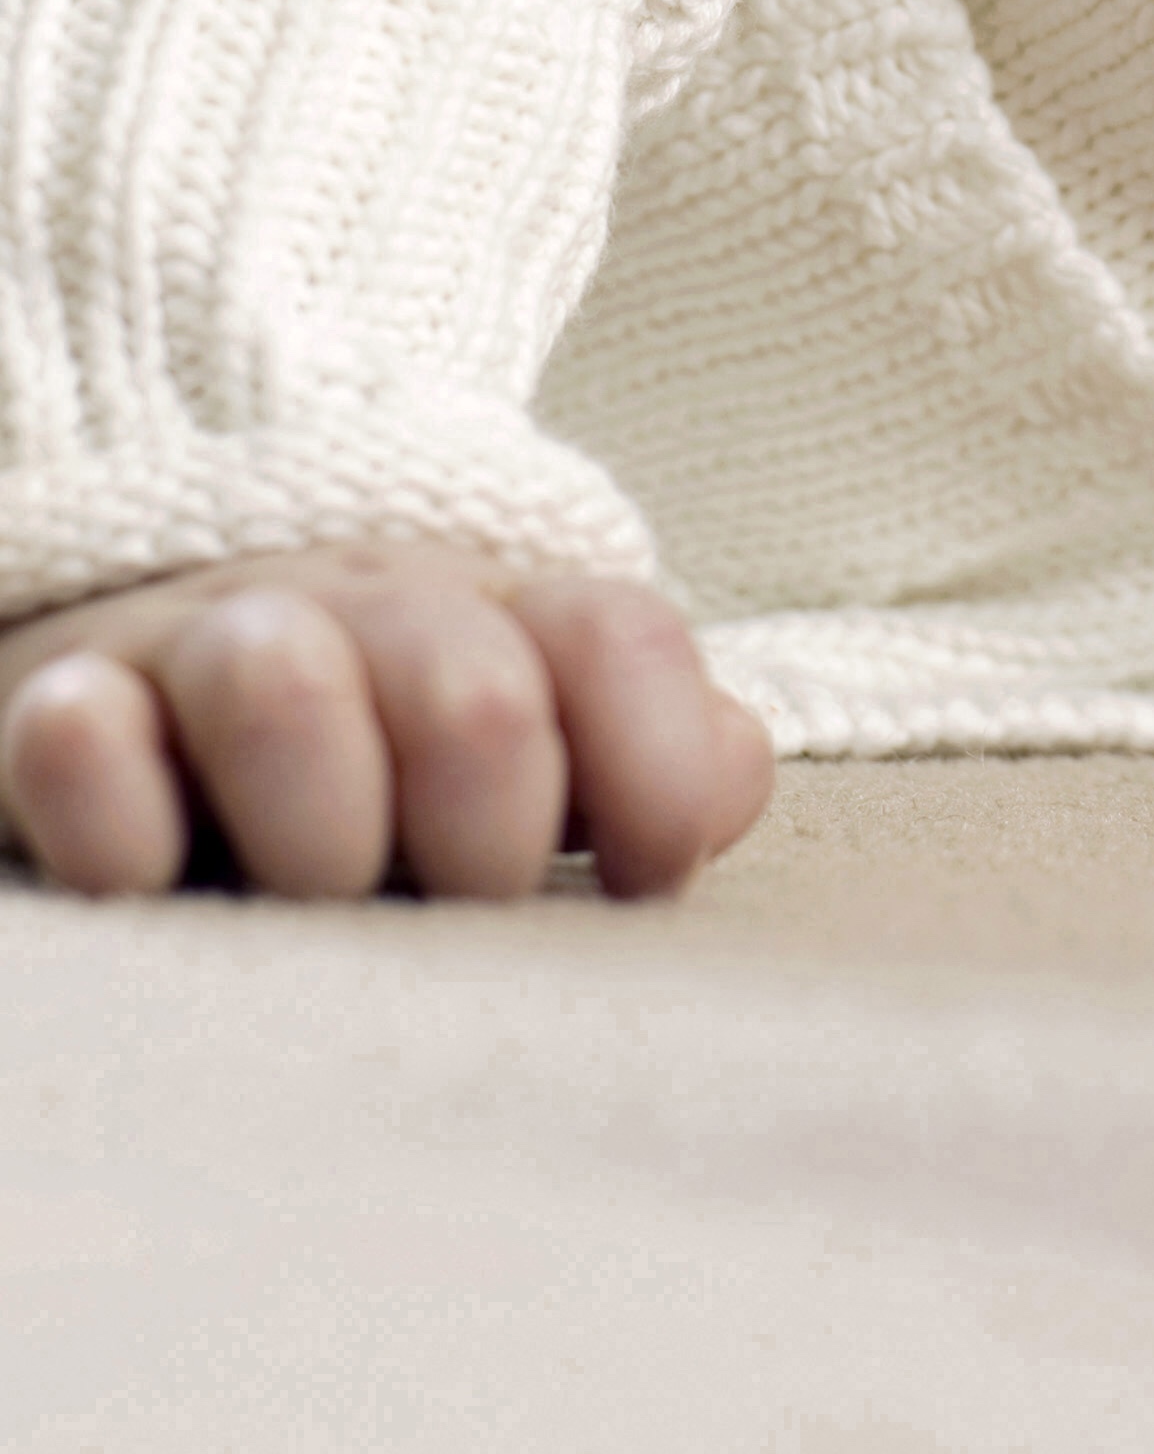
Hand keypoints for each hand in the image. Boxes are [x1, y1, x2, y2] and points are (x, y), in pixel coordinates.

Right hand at [0, 548, 774, 899]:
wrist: (147, 662)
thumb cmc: (376, 748)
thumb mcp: (526, 748)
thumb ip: (652, 762)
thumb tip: (724, 785)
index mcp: (500, 614)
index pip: (617, 641)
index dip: (655, 770)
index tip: (639, 878)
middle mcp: (362, 610)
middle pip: (471, 688)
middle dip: (487, 833)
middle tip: (455, 908)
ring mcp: (203, 647)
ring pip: (281, 682)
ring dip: (319, 826)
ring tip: (310, 897)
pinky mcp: (55, 705)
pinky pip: (82, 741)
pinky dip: (118, 814)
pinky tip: (147, 876)